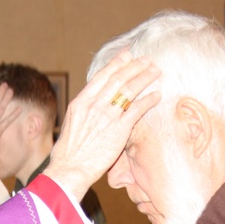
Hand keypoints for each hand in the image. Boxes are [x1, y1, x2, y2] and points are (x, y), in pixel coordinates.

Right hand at [45, 52, 160, 200]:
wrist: (70, 168)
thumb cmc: (68, 151)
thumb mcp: (72, 122)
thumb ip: (85, 109)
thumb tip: (95, 102)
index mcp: (81, 102)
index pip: (102, 76)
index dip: (117, 63)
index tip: (127, 54)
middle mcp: (94, 105)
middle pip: (118, 79)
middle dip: (134, 66)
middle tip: (146, 60)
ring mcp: (107, 117)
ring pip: (129, 90)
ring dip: (144, 78)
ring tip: (155, 71)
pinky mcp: (119, 130)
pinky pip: (137, 110)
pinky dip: (148, 101)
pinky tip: (156, 95)